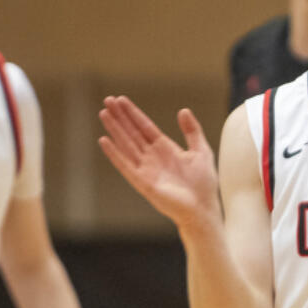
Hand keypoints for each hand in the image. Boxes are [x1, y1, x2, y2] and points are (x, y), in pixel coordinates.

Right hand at [98, 97, 219, 229]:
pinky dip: (114, 154)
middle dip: (120, 117)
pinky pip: (125, 165)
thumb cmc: (204, 183)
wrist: (203, 208)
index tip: (121, 99)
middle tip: (107, 100)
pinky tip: (104, 141)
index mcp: (165, 148)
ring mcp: (146, 169)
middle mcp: (152, 157)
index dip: (133, 113)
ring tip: (104, 113)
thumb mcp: (202, 150)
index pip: (144, 126)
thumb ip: (192, 131)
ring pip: (126, 144)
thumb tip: (183, 110)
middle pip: (132, 132)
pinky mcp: (143, 182)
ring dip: (115, 129)